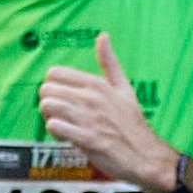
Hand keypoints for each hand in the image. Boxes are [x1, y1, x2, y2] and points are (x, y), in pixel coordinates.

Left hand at [38, 33, 182, 192]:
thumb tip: (103, 36)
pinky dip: (56, 133)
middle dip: (49, 103)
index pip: (54, 73)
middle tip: (62, 115)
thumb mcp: (124, 88)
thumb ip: (110, 62)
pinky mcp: (86, 138)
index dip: (54, 87)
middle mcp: (91, 98)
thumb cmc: (133, 124)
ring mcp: (88, 118)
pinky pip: (54, 126)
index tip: (64, 99)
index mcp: (97, 84)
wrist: (146, 156)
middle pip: (46, 90)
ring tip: (64, 125)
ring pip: (47, 106)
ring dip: (50, 118)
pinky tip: (67, 137)